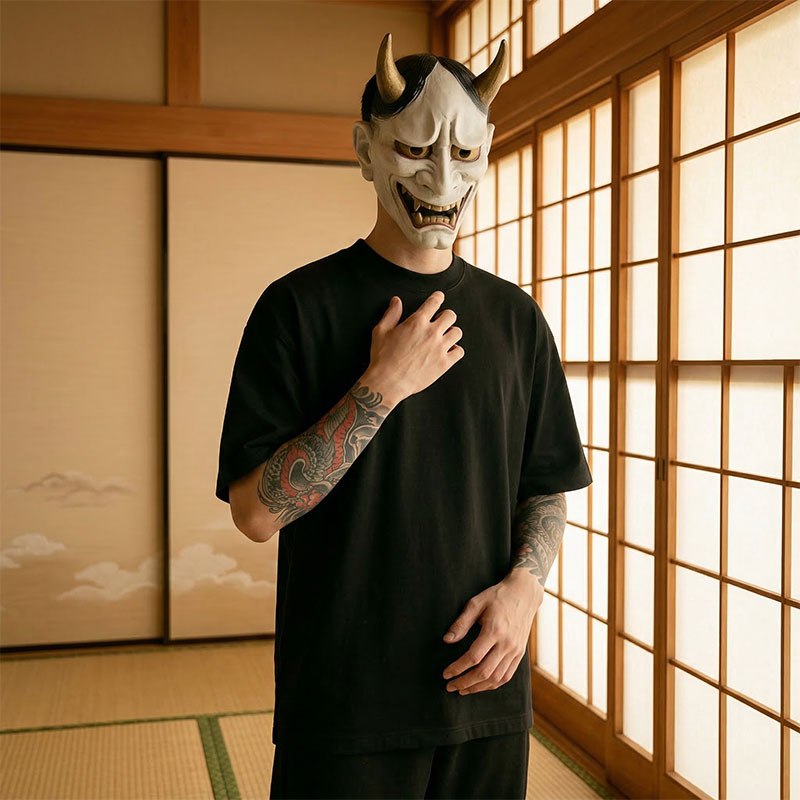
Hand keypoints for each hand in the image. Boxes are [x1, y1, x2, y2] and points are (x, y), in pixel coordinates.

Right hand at [363, 291, 463, 405]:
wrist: (389, 382)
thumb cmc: (382, 357)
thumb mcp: (381, 331)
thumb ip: (391, 314)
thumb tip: (396, 301)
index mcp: (417, 322)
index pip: (435, 302)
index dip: (438, 297)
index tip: (438, 298)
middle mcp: (432, 333)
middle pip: (451, 315)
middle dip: (445, 316)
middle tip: (439, 322)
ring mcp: (440, 348)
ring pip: (457, 332)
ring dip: (451, 332)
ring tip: (443, 337)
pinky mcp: (444, 364)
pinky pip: (459, 352)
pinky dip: (455, 350)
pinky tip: (447, 351)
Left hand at [441, 572, 543, 694]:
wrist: (524, 594)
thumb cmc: (497, 596)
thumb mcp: (476, 603)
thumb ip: (461, 623)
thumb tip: (447, 640)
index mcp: (494, 630)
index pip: (473, 657)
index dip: (457, 668)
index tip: (445, 674)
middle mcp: (507, 644)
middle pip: (484, 672)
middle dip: (465, 682)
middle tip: (450, 686)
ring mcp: (515, 650)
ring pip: (496, 678)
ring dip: (478, 687)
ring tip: (462, 689)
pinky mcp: (520, 654)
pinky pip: (507, 676)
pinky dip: (493, 685)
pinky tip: (481, 685)